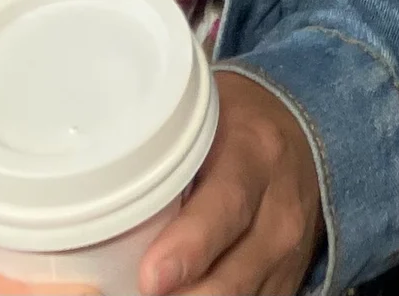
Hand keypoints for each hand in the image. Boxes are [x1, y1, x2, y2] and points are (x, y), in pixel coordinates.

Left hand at [138, 71, 322, 295]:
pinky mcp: (288, 282)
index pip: (226, 206)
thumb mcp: (205, 120)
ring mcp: (289, 254)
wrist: (300, 139)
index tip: (151, 277)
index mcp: (256, 154)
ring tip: (152, 295)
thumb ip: (165, 154)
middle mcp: (281, 209)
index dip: (189, 247)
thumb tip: (98, 193)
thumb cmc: (233, 127)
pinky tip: (185, 294)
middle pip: (234, 276)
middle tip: (140, 293)